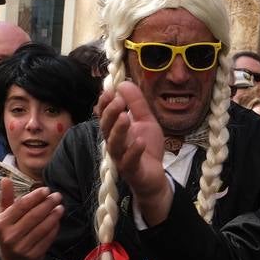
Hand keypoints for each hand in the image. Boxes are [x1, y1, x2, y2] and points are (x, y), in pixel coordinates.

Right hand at [0, 177, 62, 259]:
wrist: (11, 259)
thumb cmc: (8, 231)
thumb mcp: (3, 214)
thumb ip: (6, 197)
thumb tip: (6, 179)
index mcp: (1, 223)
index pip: (20, 206)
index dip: (35, 197)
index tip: (46, 189)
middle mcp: (9, 236)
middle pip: (33, 216)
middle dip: (47, 204)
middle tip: (57, 196)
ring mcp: (21, 247)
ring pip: (42, 228)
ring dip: (53, 216)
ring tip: (60, 207)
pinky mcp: (32, 256)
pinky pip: (47, 239)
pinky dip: (54, 229)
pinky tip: (58, 221)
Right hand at [99, 80, 170, 224]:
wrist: (155, 177)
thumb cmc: (147, 149)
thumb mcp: (146, 121)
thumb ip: (137, 104)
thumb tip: (124, 83)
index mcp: (116, 130)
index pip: (105, 115)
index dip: (104, 103)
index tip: (109, 90)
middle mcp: (114, 143)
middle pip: (106, 128)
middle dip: (110, 113)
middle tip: (119, 100)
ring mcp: (121, 158)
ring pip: (114, 144)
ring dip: (118, 130)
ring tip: (125, 117)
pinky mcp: (132, 171)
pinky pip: (129, 161)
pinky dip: (134, 151)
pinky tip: (139, 141)